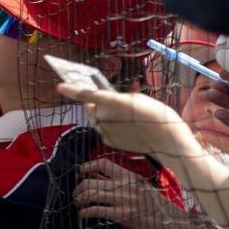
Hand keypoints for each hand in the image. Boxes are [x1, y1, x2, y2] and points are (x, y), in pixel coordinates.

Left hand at [57, 84, 194, 157]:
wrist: (168, 141)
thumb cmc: (156, 115)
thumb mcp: (138, 99)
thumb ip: (118, 98)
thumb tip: (106, 100)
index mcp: (114, 103)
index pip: (87, 95)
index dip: (72, 90)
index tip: (60, 86)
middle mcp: (106, 118)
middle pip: (91, 107)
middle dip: (96, 103)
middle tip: (113, 103)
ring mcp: (106, 131)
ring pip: (96, 118)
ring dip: (103, 114)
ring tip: (123, 116)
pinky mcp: (108, 141)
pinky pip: (102, 129)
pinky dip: (108, 125)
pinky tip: (124, 126)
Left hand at [73, 158, 184, 228]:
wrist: (175, 224)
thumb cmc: (158, 208)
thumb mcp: (142, 188)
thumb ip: (123, 184)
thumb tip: (100, 179)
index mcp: (130, 176)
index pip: (102, 163)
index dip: (87, 167)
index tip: (79, 174)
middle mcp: (125, 185)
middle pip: (91, 180)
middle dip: (78, 188)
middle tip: (76, 196)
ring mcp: (124, 200)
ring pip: (90, 194)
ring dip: (79, 200)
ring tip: (78, 205)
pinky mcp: (124, 215)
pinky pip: (96, 210)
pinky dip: (85, 213)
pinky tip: (82, 216)